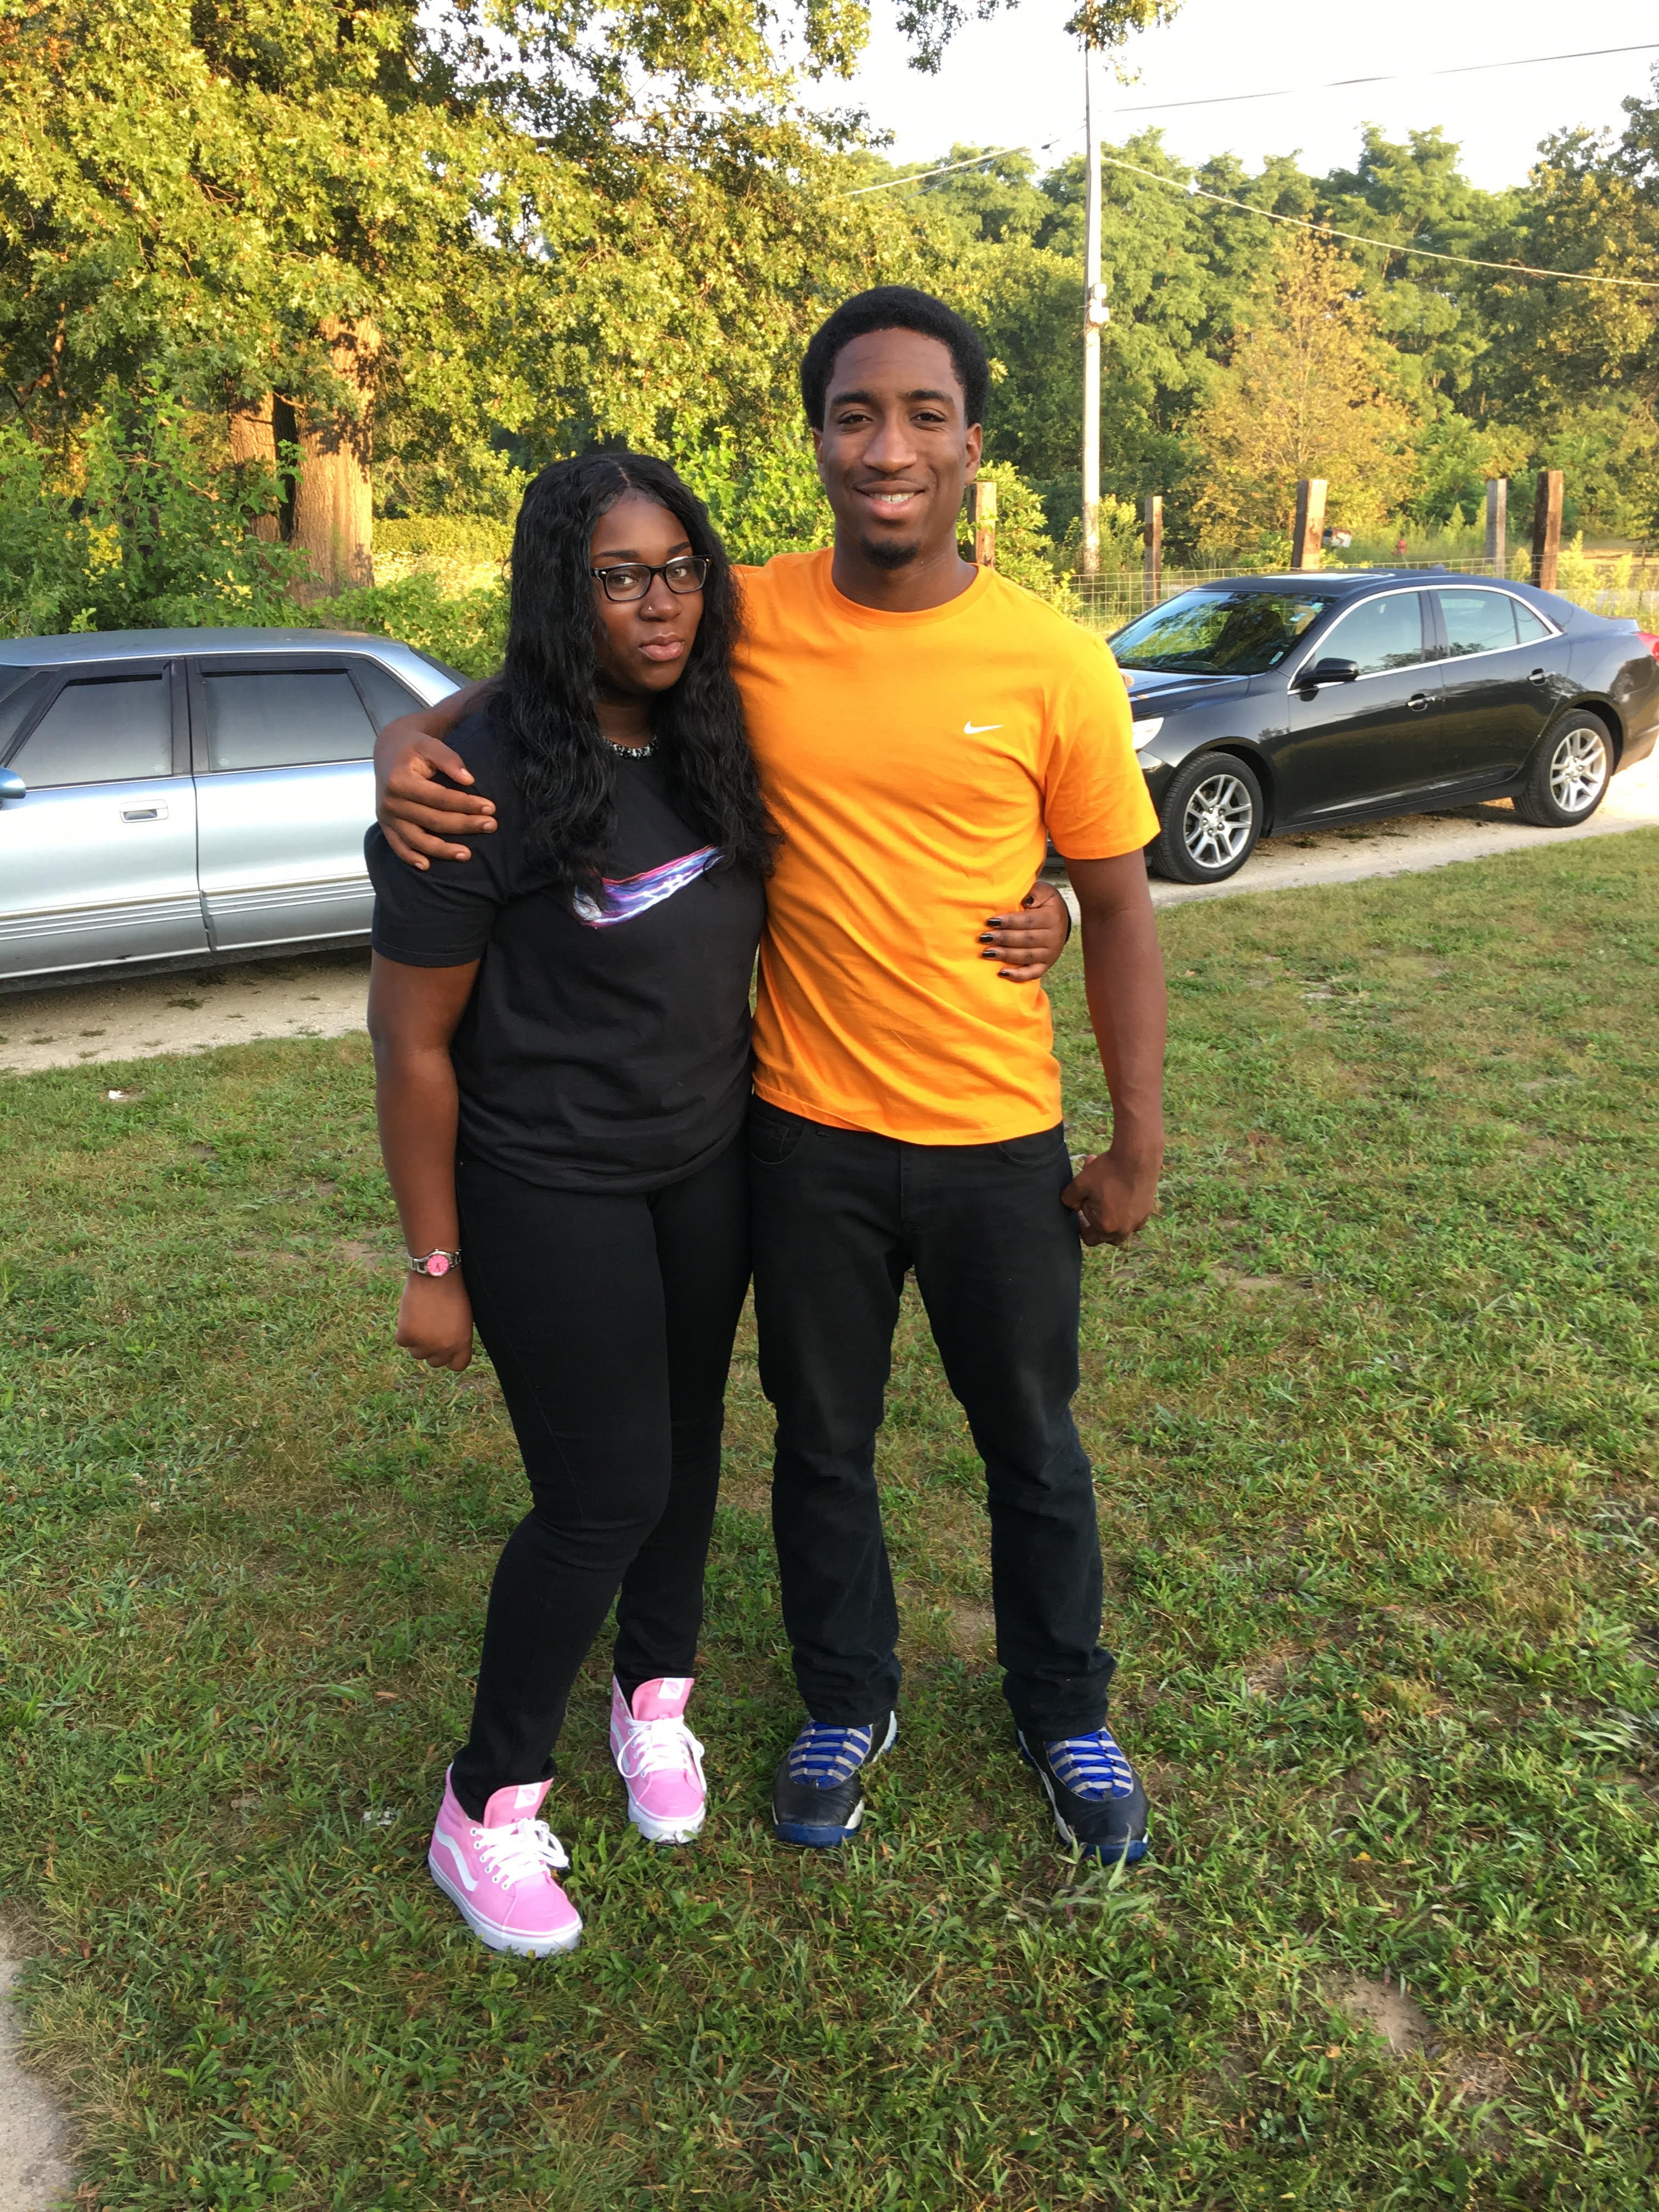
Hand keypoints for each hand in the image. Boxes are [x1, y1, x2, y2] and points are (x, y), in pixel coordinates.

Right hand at [376, 726, 495, 868]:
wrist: (388, 751)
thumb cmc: (414, 748)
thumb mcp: (430, 744)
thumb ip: (449, 759)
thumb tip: (469, 780)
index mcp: (400, 780)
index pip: (440, 798)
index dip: (466, 804)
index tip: (491, 807)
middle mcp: (391, 802)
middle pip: (433, 820)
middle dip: (465, 825)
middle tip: (491, 826)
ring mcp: (387, 817)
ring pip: (417, 840)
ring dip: (442, 850)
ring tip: (467, 854)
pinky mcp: (385, 826)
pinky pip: (398, 846)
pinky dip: (410, 858)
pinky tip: (427, 866)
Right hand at [395, 1273, 474, 1369]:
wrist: (435, 1275)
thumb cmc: (452, 1292)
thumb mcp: (463, 1319)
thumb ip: (455, 1338)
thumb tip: (444, 1350)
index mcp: (462, 1343)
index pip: (457, 1366)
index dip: (450, 1358)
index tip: (444, 1349)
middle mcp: (444, 1348)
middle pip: (434, 1361)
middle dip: (432, 1349)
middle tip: (429, 1330)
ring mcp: (424, 1343)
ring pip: (416, 1353)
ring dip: (416, 1340)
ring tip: (421, 1319)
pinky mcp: (407, 1335)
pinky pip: (402, 1341)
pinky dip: (403, 1331)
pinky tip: (410, 1315)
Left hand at [979, 880, 1071, 981]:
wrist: (1061, 920)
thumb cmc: (1046, 904)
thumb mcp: (1045, 891)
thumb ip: (1036, 892)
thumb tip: (1026, 901)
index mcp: (1052, 918)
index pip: (1029, 921)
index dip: (1009, 922)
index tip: (991, 921)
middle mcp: (1053, 938)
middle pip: (1026, 939)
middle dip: (1004, 939)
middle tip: (984, 938)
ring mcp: (1050, 954)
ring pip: (1027, 956)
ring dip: (1006, 955)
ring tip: (987, 953)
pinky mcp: (1045, 965)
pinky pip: (1032, 973)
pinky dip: (1018, 975)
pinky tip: (1002, 973)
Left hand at [1062, 1140, 1161, 1247]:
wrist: (1137, 1157)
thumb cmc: (1108, 1172)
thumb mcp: (1080, 1184)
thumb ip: (1069, 1199)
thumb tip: (1070, 1205)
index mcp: (1107, 1227)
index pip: (1089, 1238)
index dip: (1081, 1226)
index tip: (1080, 1211)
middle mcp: (1125, 1229)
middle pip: (1106, 1235)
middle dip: (1096, 1221)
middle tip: (1092, 1202)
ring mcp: (1138, 1220)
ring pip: (1121, 1226)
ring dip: (1110, 1215)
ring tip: (1105, 1195)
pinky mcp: (1147, 1210)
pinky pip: (1133, 1218)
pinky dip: (1125, 1210)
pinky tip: (1120, 1192)